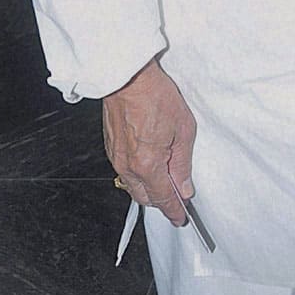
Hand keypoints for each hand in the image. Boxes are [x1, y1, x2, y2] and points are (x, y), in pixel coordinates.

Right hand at [102, 58, 196, 226]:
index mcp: (147, 165)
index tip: (181, 217)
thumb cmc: (155, 95)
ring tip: (167, 175)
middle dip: (161, 199)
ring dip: (149, 186)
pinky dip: (139, 173)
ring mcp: (116, 157)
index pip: (163, 198)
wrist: (127, 76)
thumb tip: (184, 186)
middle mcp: (127, 166)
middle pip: (145, 197)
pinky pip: (125, 171)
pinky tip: (150, 161)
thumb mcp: (183, 128)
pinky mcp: (111, 147)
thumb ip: (183, 162)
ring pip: (133, 185)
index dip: (174, 210)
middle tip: (178, 195)